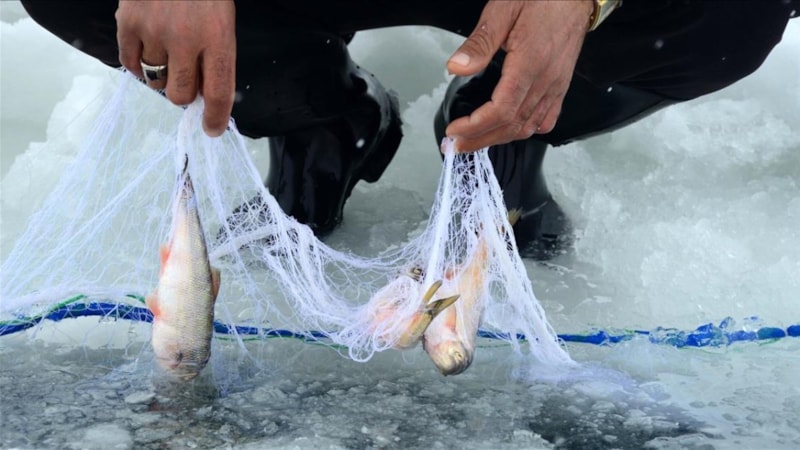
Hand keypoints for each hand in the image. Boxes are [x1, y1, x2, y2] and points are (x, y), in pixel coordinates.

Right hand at [116, 0, 235, 136]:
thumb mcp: (222, 22)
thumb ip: (216, 59)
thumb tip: (206, 100)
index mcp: (218, 38)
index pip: (220, 92)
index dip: (216, 118)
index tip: (212, 130)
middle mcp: (186, 39)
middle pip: (182, 95)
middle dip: (185, 94)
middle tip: (186, 77)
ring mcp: (154, 31)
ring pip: (156, 81)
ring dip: (163, 74)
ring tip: (168, 49)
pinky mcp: (127, 23)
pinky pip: (130, 65)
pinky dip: (138, 64)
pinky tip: (148, 47)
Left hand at [445, 0, 592, 151]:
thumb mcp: (502, 11)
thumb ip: (479, 43)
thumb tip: (456, 68)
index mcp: (530, 64)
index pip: (501, 111)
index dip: (475, 127)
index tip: (455, 131)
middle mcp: (546, 80)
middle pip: (512, 125)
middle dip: (480, 140)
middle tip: (456, 144)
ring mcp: (556, 86)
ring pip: (528, 127)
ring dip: (499, 139)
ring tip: (475, 141)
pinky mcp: (561, 86)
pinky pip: (547, 119)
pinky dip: (526, 131)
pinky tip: (511, 130)